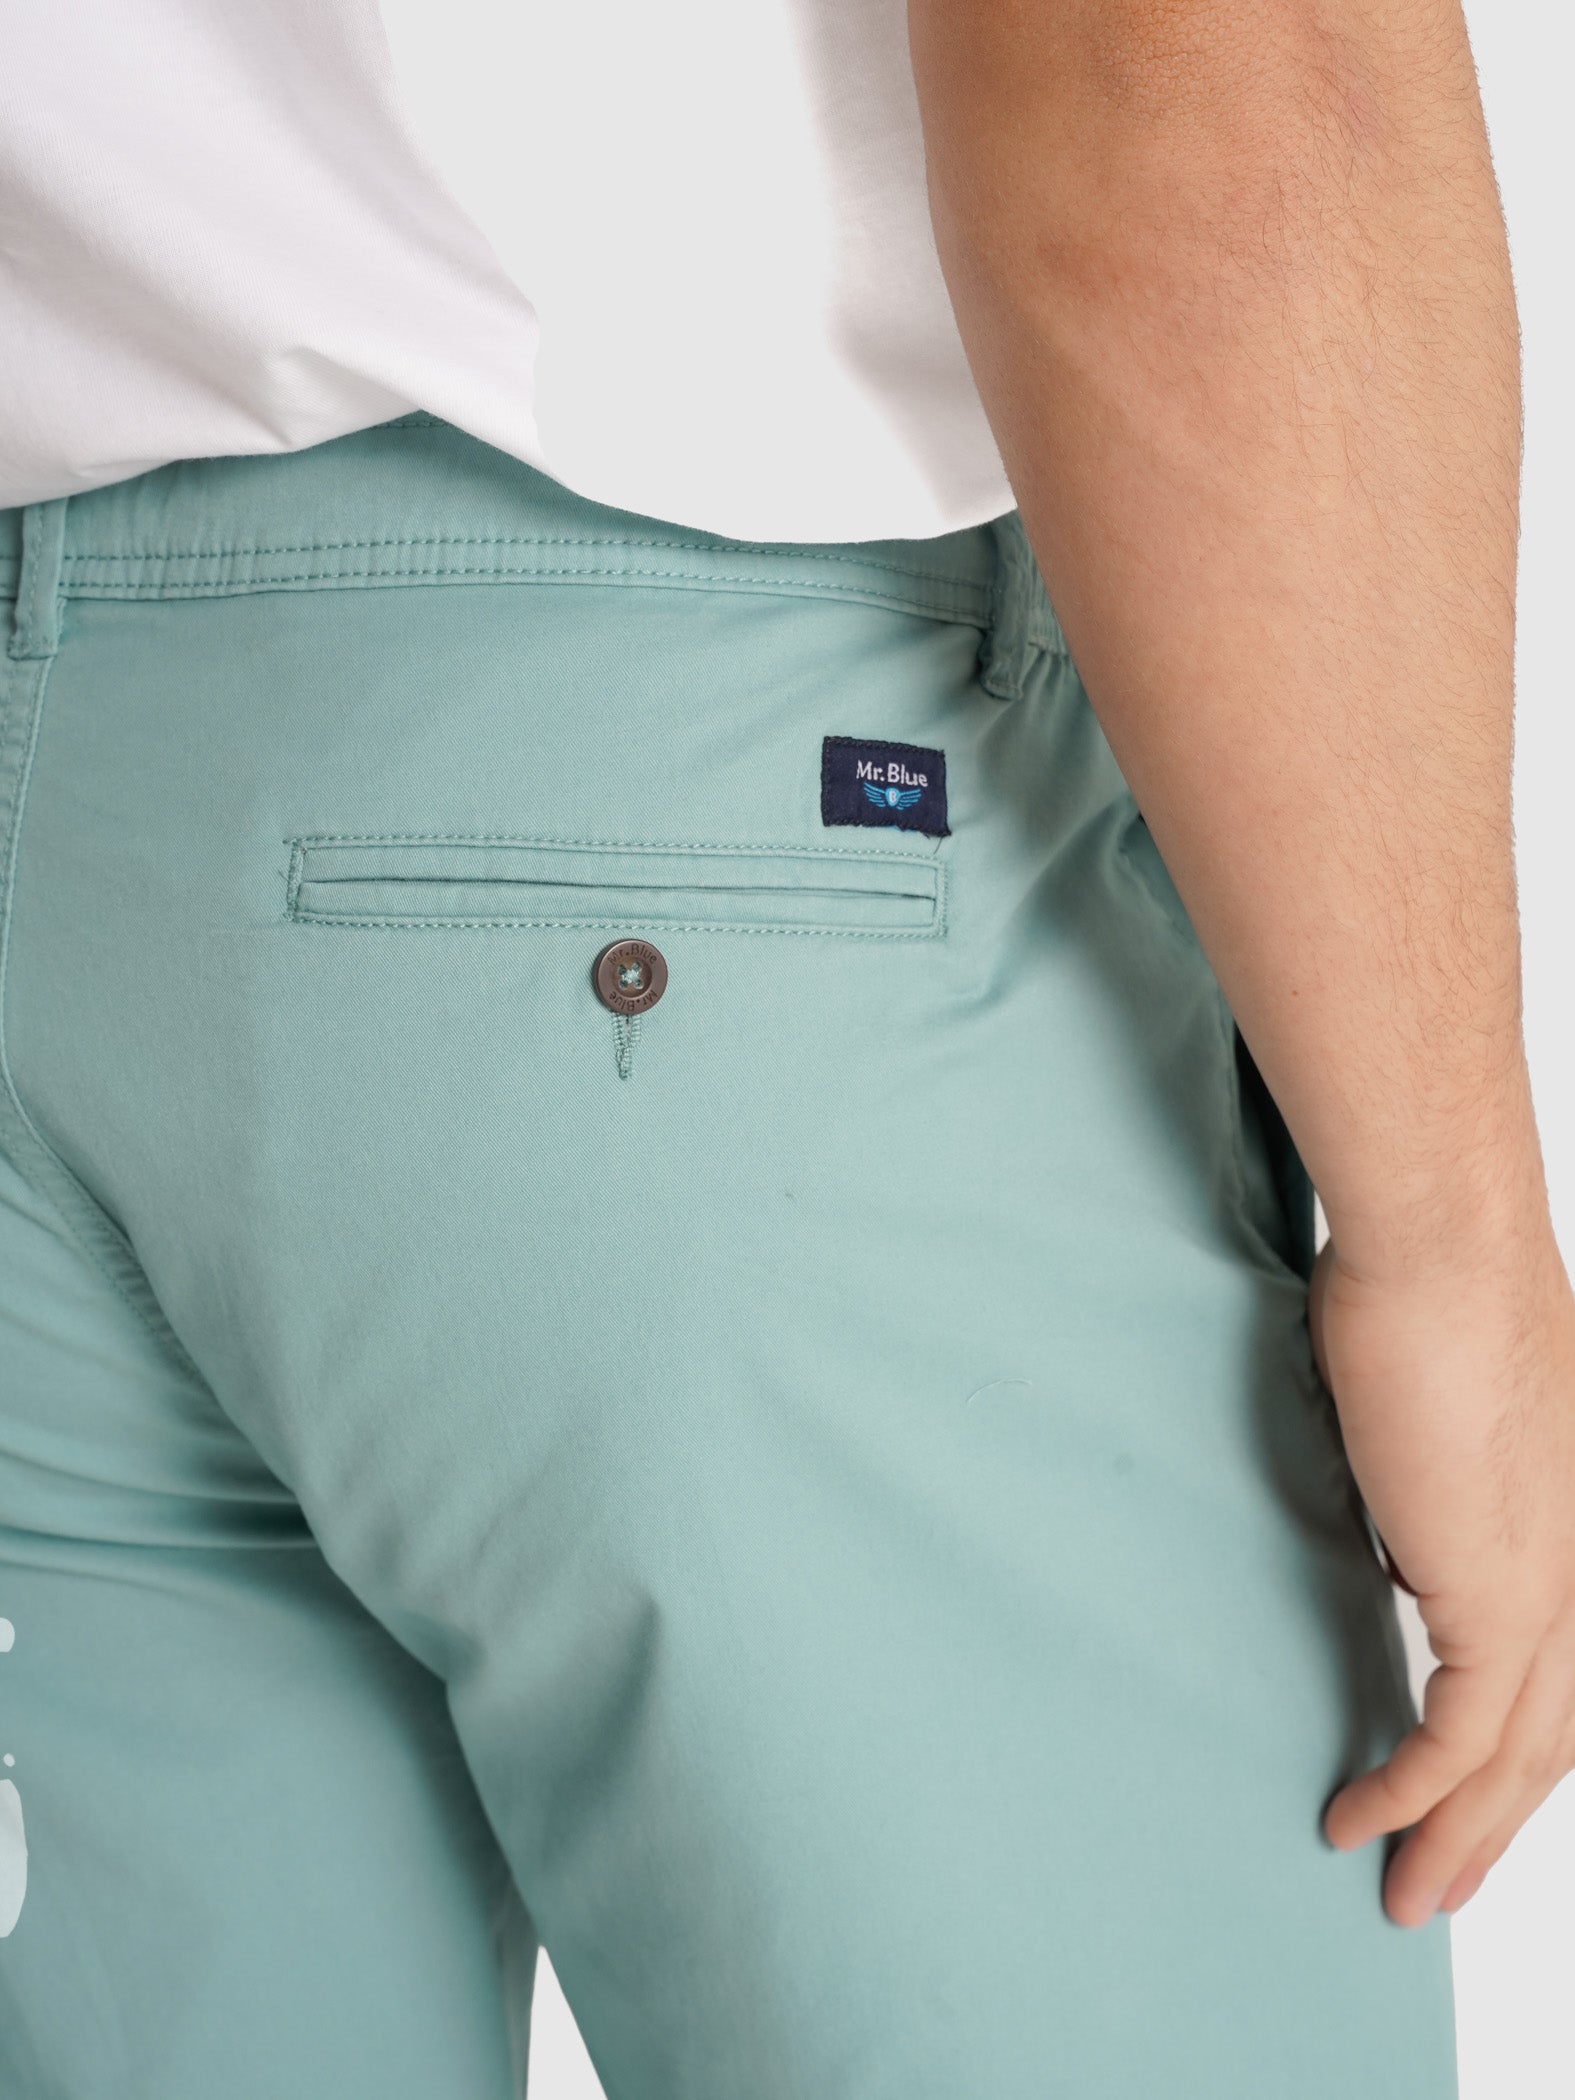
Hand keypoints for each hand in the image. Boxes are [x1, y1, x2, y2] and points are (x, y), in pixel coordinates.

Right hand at [1309, 1227, 1574, 1925]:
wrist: (1442, 1251)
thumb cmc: (1427, 1288)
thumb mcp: (1433, 1407)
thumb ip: (1432, 1482)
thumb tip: (1396, 1529)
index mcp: (1574, 1525)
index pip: (1561, 1671)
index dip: (1518, 1750)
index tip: (1465, 1796)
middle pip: (1555, 1736)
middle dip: (1496, 1825)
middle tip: (1442, 1884)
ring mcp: (1554, 1586)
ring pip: (1519, 1757)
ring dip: (1457, 1838)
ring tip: (1405, 1894)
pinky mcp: (1499, 1599)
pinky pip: (1457, 1738)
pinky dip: (1410, 1796)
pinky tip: (1357, 1821)